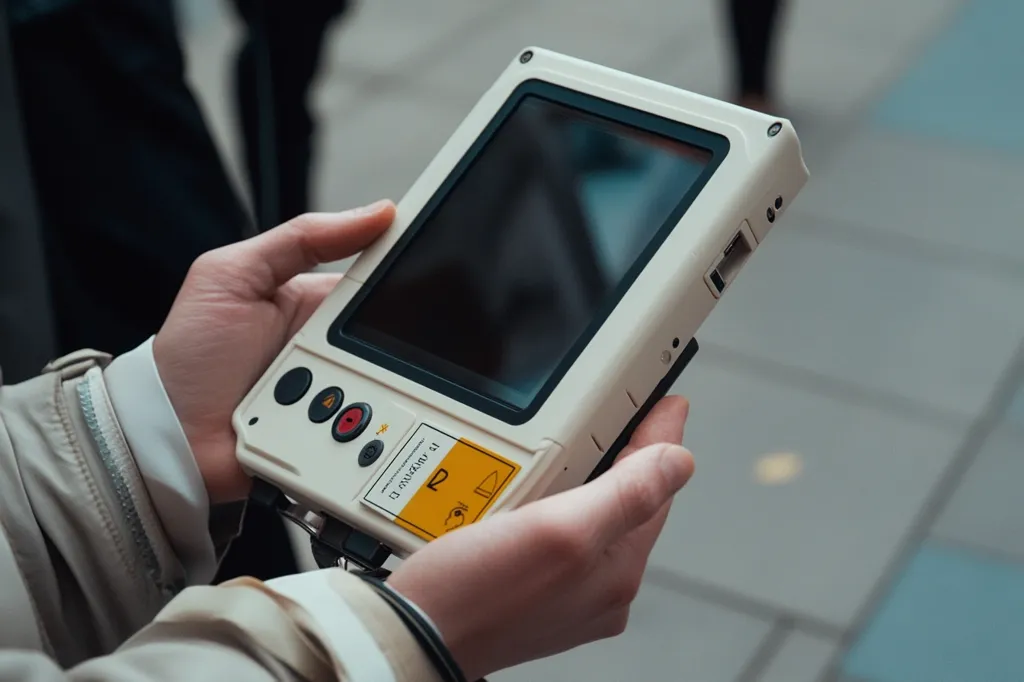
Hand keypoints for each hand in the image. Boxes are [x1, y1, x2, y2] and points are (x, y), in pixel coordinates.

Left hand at [153, 201, 395, 503]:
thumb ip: (300, 239)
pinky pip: (373, 432)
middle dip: (404, 344)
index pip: (378, 284)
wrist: (163, 437)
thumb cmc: (190, 356)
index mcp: (318, 304)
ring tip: (344, 391)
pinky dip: (374, 430)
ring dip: (384, 389)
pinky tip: (362, 427)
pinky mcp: (338, 442)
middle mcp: (336, 350)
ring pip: (392, 389)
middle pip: (394, 342)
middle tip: (383, 348)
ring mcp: (340, 397)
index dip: (409, 276)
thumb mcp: (232, 275)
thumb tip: (378, 212)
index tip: (439, 267)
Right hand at [387, 396, 693, 680]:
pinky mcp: (529, 588)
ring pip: (589, 517)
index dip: (661, 439)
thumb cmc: (474, 593)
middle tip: (624, 414)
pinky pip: (555, 533)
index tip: (666, 403)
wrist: (411, 634)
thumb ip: (625, 495)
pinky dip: (552, 503)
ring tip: (585, 441)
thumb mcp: (559, 531)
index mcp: (617, 572)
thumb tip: (680, 462)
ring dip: (586, 477)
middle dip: (624, 457)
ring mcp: (564, 591)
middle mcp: (597, 587)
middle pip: (626, 503)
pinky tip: (536, 489)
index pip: (656, 489)